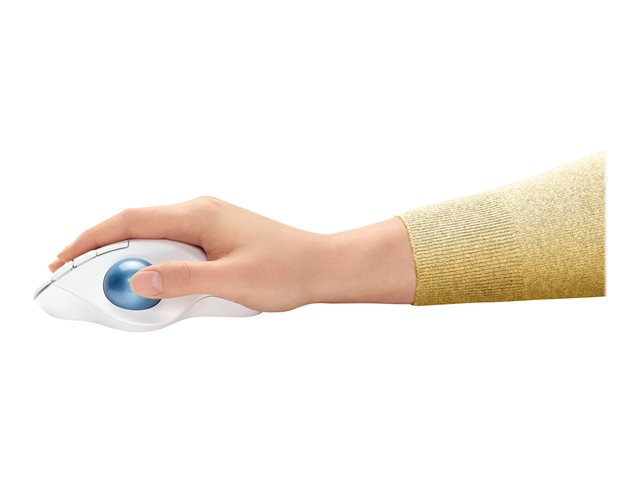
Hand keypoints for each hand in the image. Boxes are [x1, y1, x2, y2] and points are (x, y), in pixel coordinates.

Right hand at [50, 196, 415, 311]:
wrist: (322, 266)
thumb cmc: (286, 270)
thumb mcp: (230, 282)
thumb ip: (181, 280)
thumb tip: (136, 280)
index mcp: (199, 215)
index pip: (131, 220)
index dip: (93, 239)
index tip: (65, 259)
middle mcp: (200, 212)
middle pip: (138, 226)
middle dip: (106, 251)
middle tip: (82, 278)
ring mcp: (209, 222)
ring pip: (156, 237)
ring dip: (133, 259)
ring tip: (116, 287)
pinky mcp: (216, 236)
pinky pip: (175, 245)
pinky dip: (156, 262)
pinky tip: (155, 283)